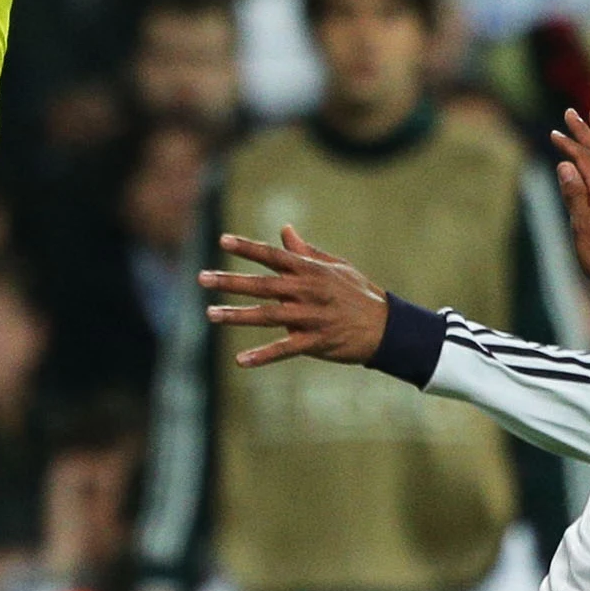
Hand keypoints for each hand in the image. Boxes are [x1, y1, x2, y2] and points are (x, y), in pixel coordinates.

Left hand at [199, 228, 390, 368]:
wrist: (387, 327)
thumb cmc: (357, 293)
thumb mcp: (335, 267)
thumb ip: (305, 252)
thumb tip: (285, 230)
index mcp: (311, 271)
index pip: (274, 255)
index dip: (247, 248)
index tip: (222, 240)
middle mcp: (309, 291)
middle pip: (263, 285)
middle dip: (230, 281)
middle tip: (201, 278)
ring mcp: (312, 317)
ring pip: (268, 315)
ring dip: (238, 315)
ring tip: (211, 314)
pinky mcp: (316, 342)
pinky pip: (285, 349)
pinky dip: (263, 356)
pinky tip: (240, 360)